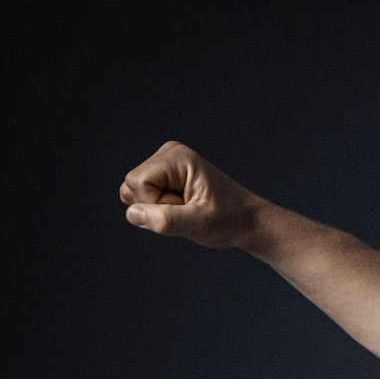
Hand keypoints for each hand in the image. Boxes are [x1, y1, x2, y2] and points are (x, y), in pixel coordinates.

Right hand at [120, 142, 261, 246]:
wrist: (247, 220)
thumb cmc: (229, 220)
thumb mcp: (199, 225)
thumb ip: (166, 220)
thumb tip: (132, 214)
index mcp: (176, 157)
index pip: (136, 182)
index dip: (155, 204)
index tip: (186, 209)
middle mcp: (167, 153)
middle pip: (132, 185)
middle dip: (156, 206)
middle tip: (188, 210)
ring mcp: (165, 163)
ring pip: (134, 192)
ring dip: (158, 209)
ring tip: (187, 209)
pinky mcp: (165, 176)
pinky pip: (143, 196)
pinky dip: (160, 209)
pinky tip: (183, 208)